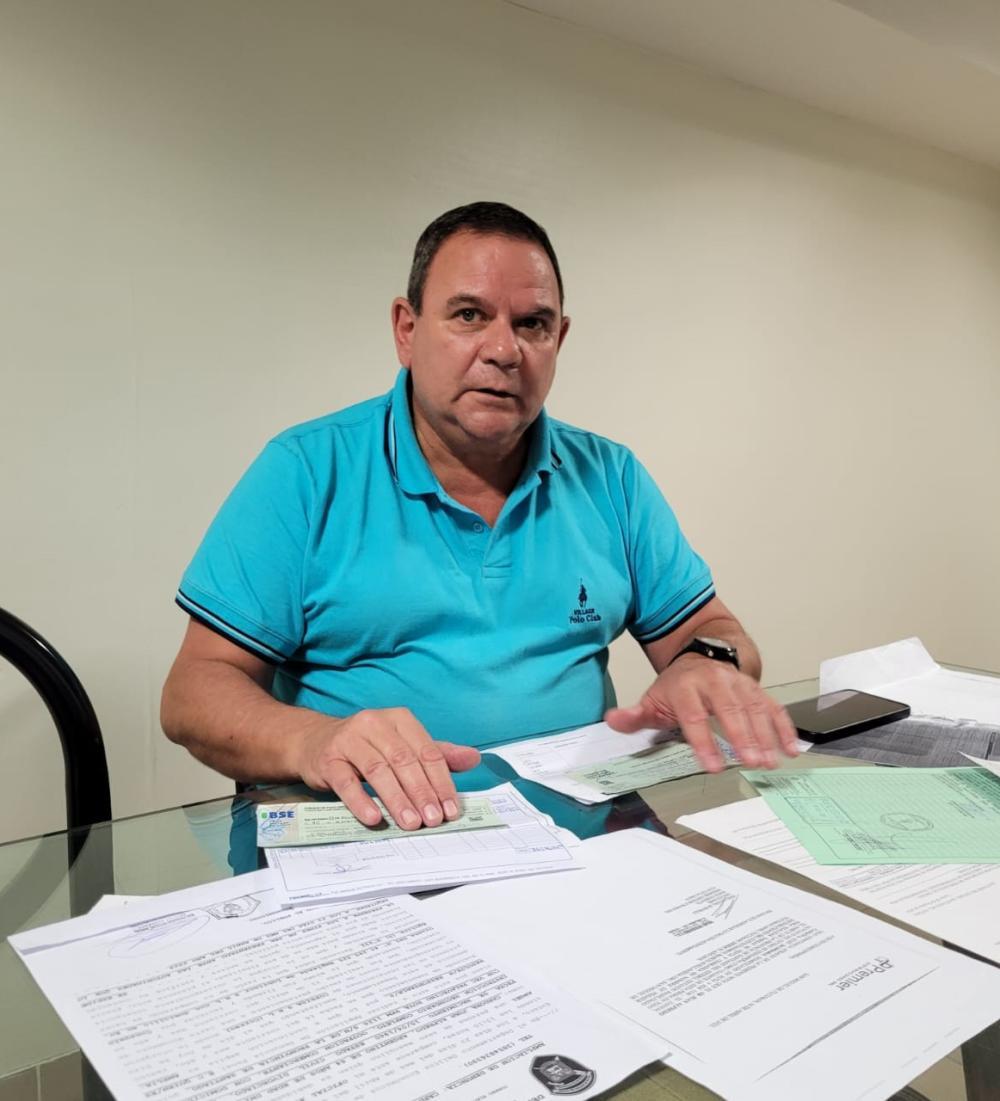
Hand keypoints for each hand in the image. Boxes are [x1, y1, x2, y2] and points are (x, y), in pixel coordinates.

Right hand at [293, 708, 480, 829]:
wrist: (315, 741)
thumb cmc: (368, 746)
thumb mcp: (403, 744)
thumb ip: (437, 753)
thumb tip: (473, 758)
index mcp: (399, 719)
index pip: (427, 751)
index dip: (441, 781)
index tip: (450, 809)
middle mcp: (374, 724)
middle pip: (404, 761)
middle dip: (421, 792)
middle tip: (433, 819)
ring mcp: (349, 740)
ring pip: (378, 770)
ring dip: (396, 799)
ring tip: (410, 823)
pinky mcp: (328, 759)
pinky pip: (345, 781)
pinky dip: (361, 801)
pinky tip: (374, 818)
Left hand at [604, 654, 798, 770]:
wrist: (700, 656)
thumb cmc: (677, 687)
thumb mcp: (652, 699)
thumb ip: (635, 715)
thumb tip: (613, 721)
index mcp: (686, 687)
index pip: (694, 716)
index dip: (704, 741)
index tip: (712, 766)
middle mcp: (715, 682)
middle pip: (730, 710)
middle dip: (742, 737)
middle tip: (751, 762)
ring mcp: (739, 684)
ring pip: (755, 708)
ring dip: (765, 735)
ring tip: (771, 761)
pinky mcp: (757, 688)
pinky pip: (774, 706)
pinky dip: (784, 727)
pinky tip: (792, 749)